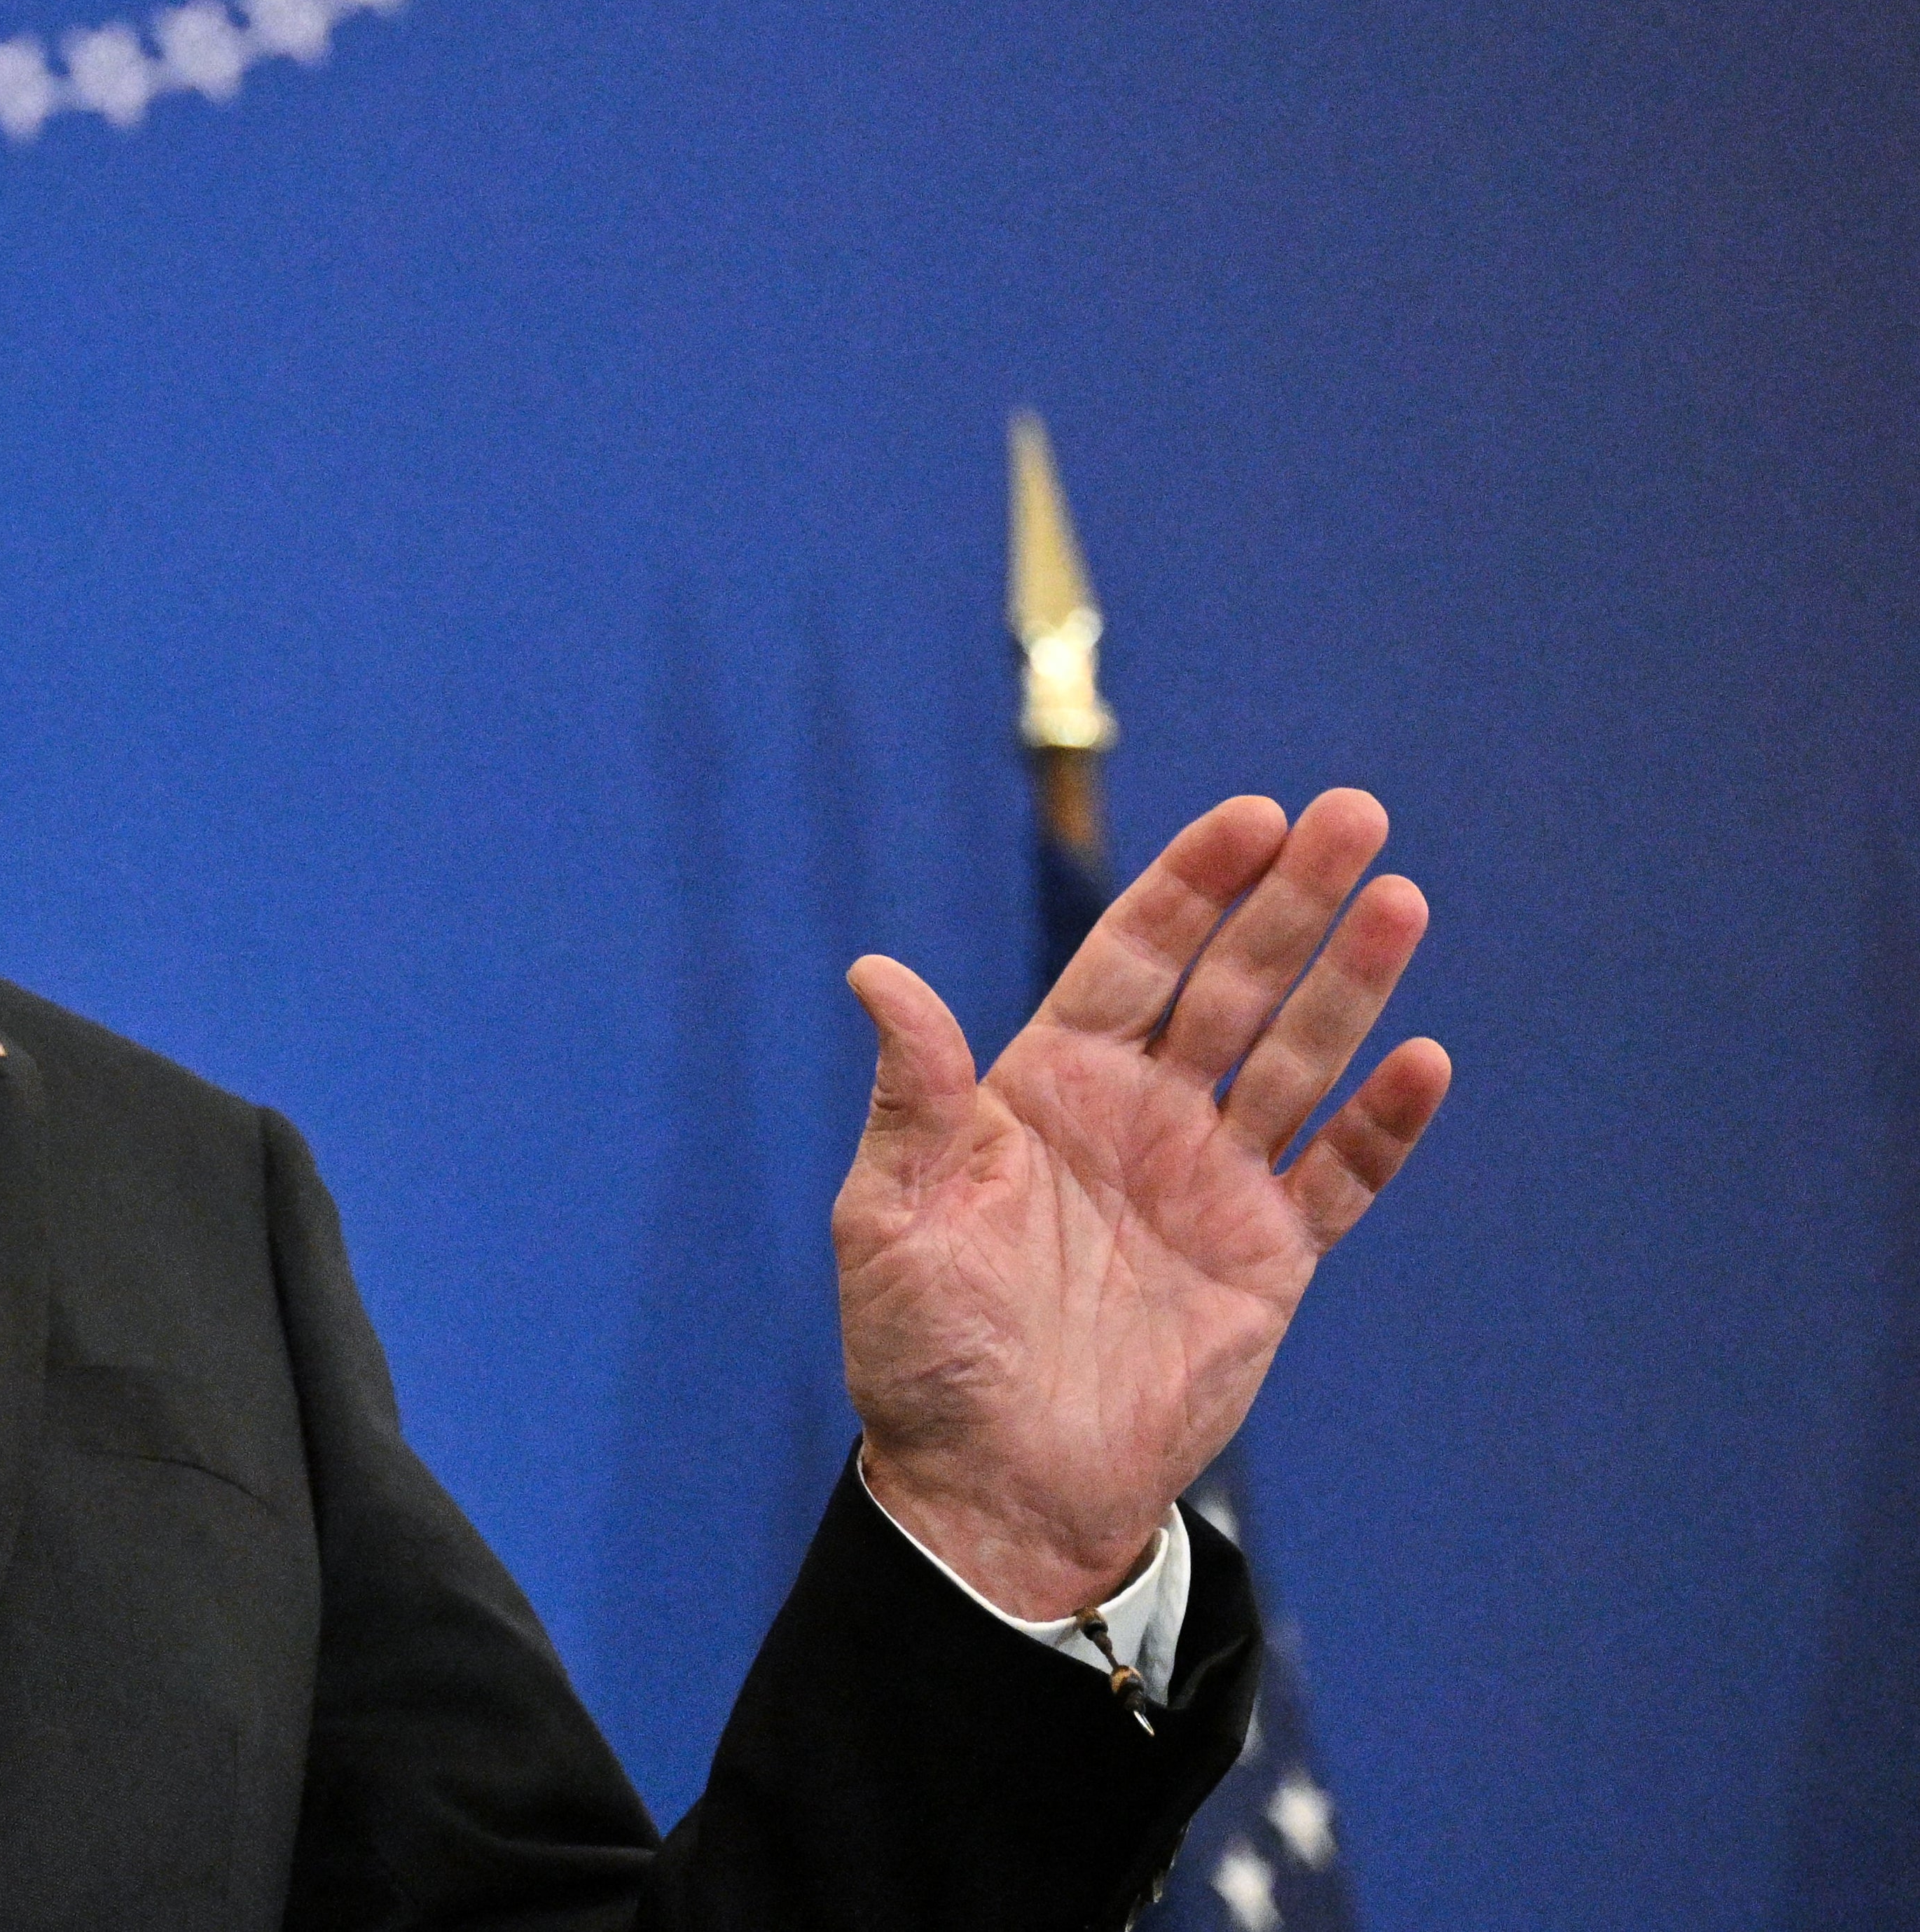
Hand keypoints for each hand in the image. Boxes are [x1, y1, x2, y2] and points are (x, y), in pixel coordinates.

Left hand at [833, 789, 1452, 1617]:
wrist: (991, 1484)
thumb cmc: (920, 1350)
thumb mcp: (892, 1212)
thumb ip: (911, 1092)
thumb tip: (875, 971)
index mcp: (1048, 1086)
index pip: (1133, 957)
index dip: (1191, 884)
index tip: (1250, 815)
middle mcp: (1140, 1116)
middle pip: (1233, 985)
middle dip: (1291, 900)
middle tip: (1356, 813)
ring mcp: (1211, 1184)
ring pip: (1297, 1061)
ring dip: (1352, 984)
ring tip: (1400, 900)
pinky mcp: (1266, 1262)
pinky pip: (1337, 1179)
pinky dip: (1382, 1126)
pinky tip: (1421, 1060)